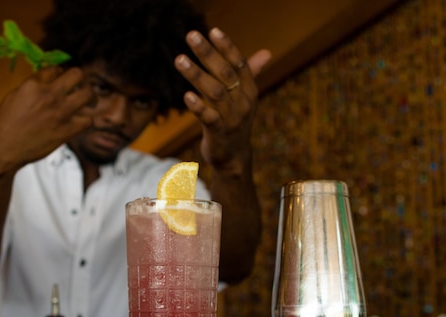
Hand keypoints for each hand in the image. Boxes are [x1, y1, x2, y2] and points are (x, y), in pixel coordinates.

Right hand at [0, 66, 94, 174]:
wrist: (4, 149)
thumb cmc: (5, 124)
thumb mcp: (14, 96)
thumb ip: (32, 86)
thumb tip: (46, 82)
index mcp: (33, 84)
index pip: (55, 69)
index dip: (59, 74)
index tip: (59, 80)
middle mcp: (50, 95)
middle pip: (77, 74)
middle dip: (78, 78)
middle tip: (78, 86)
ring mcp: (61, 112)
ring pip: (88, 94)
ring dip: (89, 96)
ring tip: (88, 101)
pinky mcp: (67, 130)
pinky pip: (88, 120)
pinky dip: (86, 120)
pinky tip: (82, 121)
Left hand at [175, 28, 270, 171]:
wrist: (235, 158)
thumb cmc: (235, 122)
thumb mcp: (245, 98)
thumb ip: (250, 74)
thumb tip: (266, 52)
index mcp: (249, 90)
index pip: (239, 63)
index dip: (227, 46)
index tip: (212, 30)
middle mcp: (243, 102)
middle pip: (226, 73)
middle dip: (207, 53)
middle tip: (191, 36)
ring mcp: (232, 118)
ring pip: (214, 92)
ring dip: (196, 74)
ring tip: (179, 59)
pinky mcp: (219, 133)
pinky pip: (209, 117)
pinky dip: (198, 106)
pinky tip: (186, 95)